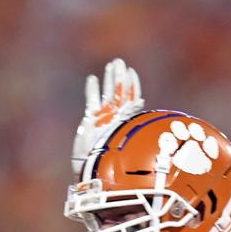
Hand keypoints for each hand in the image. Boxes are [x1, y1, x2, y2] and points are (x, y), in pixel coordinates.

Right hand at [72, 58, 144, 174]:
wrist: (96, 169)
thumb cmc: (112, 155)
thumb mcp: (123, 133)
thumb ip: (129, 115)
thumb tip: (140, 100)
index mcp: (126, 119)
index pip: (131, 97)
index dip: (132, 84)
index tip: (131, 71)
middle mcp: (116, 117)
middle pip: (120, 93)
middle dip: (120, 77)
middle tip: (119, 62)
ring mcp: (104, 118)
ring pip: (107, 95)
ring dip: (109, 80)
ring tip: (110, 65)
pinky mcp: (90, 122)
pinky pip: (92, 102)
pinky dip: (92, 91)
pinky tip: (92, 79)